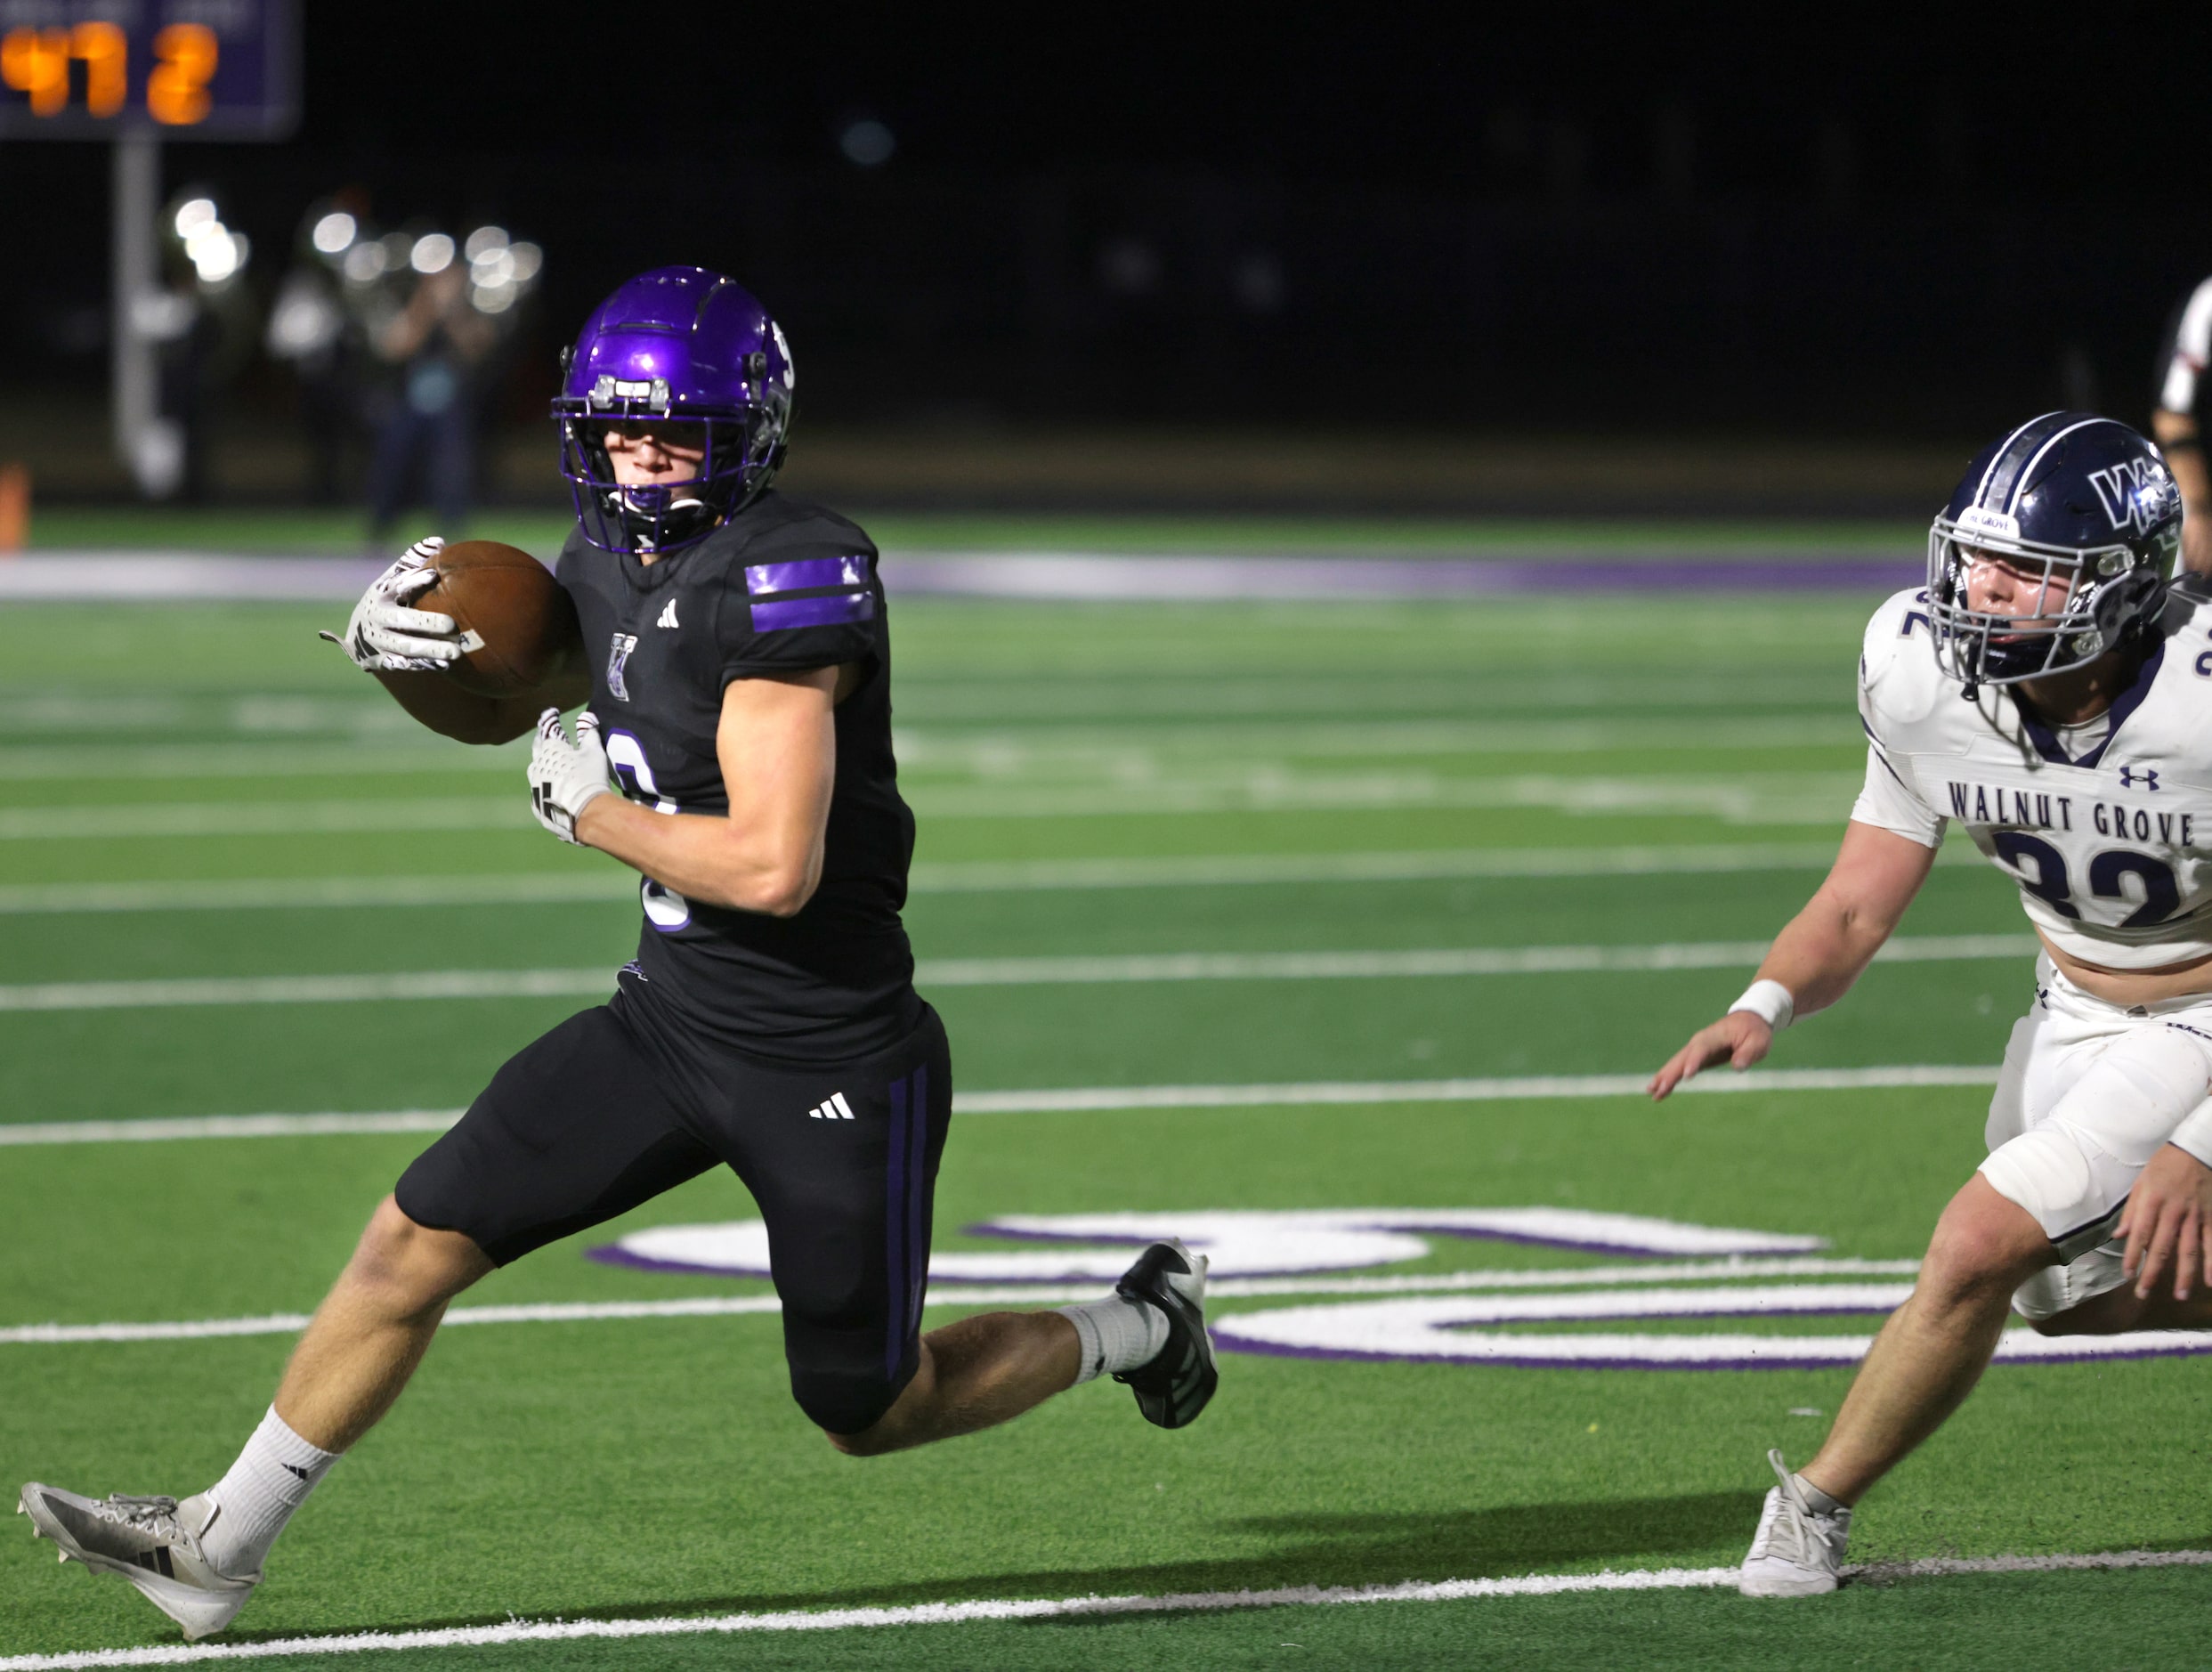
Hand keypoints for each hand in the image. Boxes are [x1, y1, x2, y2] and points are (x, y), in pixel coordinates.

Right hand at [321, 537, 466, 671]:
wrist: (359, 636)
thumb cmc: (387, 601)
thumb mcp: (392, 580)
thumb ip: (412, 562)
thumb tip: (438, 541)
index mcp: (381, 594)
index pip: (397, 585)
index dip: (413, 580)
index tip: (433, 575)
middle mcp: (377, 617)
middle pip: (402, 620)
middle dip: (427, 623)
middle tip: (453, 626)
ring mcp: (378, 640)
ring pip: (404, 646)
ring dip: (430, 650)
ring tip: (455, 653)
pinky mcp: (382, 660)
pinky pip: (403, 664)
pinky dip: (423, 665)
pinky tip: (444, 667)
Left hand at [527, 708, 611, 843]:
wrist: (584, 812)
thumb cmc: (590, 777)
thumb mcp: (594, 752)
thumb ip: (589, 734)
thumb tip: (588, 719)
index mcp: (549, 749)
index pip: (547, 729)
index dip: (551, 720)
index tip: (553, 713)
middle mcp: (537, 766)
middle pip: (537, 750)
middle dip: (542, 742)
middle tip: (546, 738)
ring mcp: (535, 787)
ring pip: (535, 771)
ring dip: (541, 766)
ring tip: (548, 765)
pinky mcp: (537, 805)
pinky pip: (540, 792)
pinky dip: (546, 788)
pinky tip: (553, 790)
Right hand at [1647, 1011, 1773, 1100]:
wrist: (1748, 1020)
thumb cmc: (1755, 1031)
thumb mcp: (1759, 1041)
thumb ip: (1748, 1053)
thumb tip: (1737, 1066)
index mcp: (1714, 1037)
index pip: (1701, 1049)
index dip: (1693, 1061)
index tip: (1686, 1076)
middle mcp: (1700, 1042)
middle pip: (1681, 1058)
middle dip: (1670, 1073)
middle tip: (1658, 1089)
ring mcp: (1695, 1050)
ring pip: (1676, 1064)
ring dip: (1664, 1077)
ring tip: (1651, 1092)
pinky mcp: (1696, 1058)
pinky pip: (1679, 1068)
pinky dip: (1668, 1078)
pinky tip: (1659, 1092)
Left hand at [2120, 1142, 2211, 1300]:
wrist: (2199, 1150)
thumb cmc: (2165, 1166)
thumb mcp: (2141, 1182)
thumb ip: (2132, 1211)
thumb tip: (2119, 1235)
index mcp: (2152, 1202)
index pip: (2139, 1235)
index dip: (2132, 1257)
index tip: (2127, 1275)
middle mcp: (2173, 1211)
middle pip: (2162, 1248)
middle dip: (2152, 1273)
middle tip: (2144, 1294)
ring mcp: (2195, 1216)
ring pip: (2189, 1251)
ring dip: (2184, 1276)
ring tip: (2179, 1296)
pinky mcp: (2211, 1217)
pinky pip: (2211, 1244)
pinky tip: (2210, 1282)